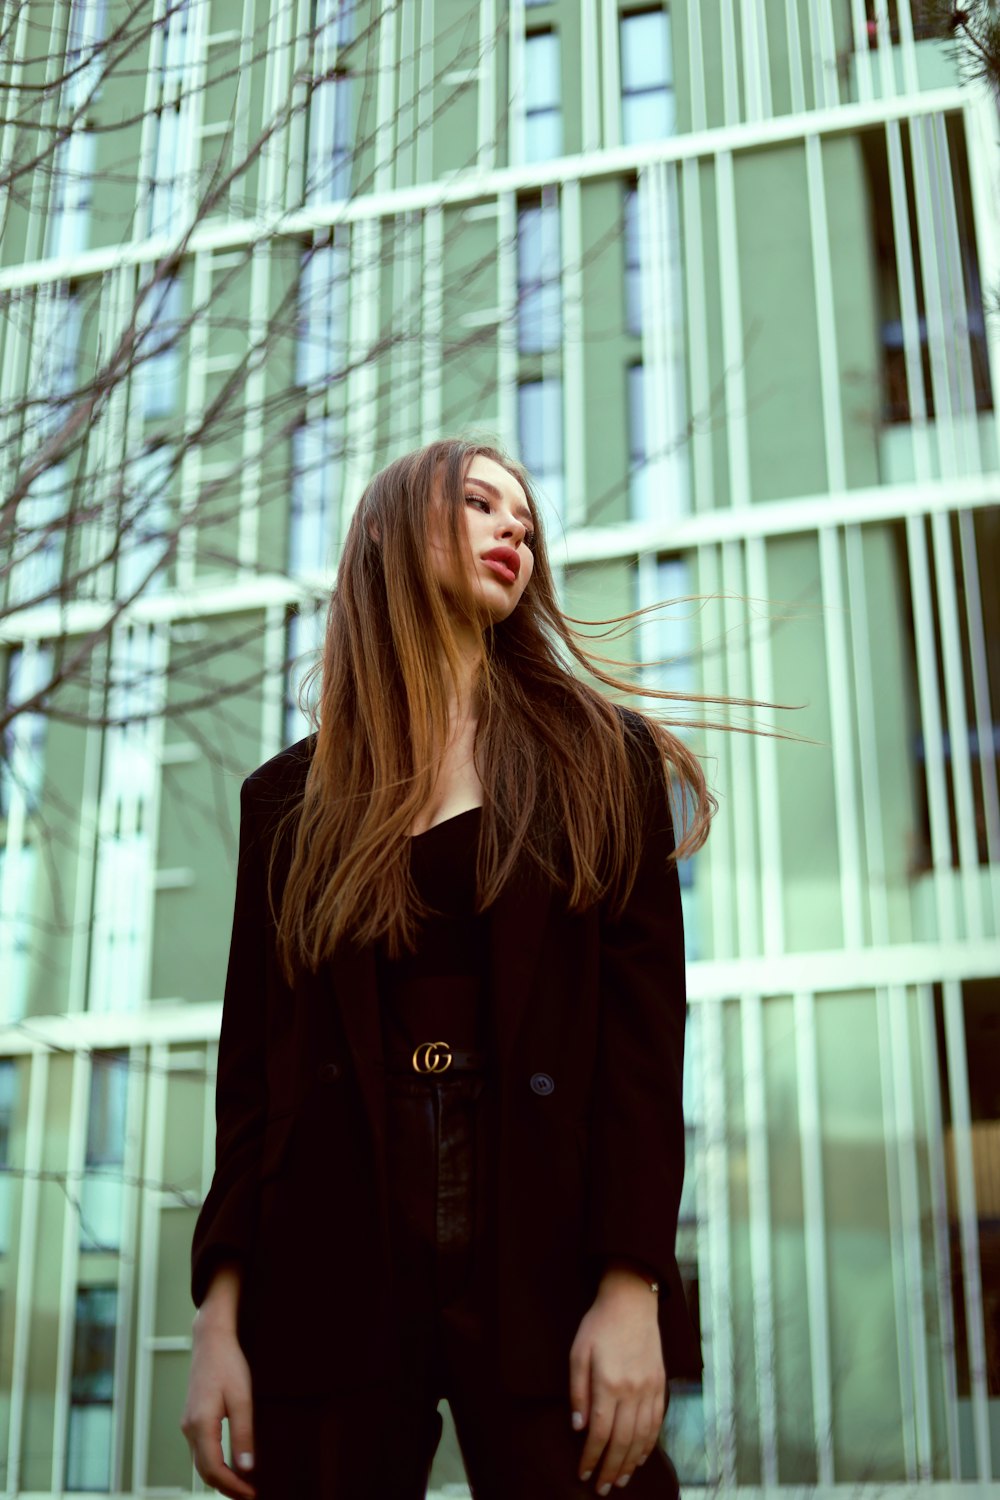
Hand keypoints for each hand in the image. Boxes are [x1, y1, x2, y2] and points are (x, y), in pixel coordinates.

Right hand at [181, 1315, 256, 1498]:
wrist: (210, 1340)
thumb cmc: (228, 1364)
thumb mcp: (242, 1399)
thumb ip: (243, 1435)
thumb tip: (246, 1467)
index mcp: (201, 1425)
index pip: (214, 1470)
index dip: (232, 1487)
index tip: (251, 1494)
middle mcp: (189, 1429)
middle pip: (204, 1472)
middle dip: (226, 1487)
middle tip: (249, 1495)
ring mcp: (187, 1424)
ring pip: (200, 1463)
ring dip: (219, 1478)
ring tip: (242, 1485)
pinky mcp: (191, 1419)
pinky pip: (200, 1451)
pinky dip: (213, 1464)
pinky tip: (229, 1465)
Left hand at [568, 1276, 665, 1492]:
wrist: (632, 1301)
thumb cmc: (600, 1324)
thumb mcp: (578, 1352)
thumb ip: (578, 1391)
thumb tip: (578, 1427)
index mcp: (609, 1383)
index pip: (600, 1432)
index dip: (591, 1457)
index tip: (583, 1473)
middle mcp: (632, 1390)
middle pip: (622, 1441)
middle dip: (610, 1468)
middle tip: (602, 1487)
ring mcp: (649, 1389)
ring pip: (642, 1436)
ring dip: (630, 1463)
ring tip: (620, 1479)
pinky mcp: (660, 1384)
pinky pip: (657, 1422)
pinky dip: (649, 1444)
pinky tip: (640, 1456)